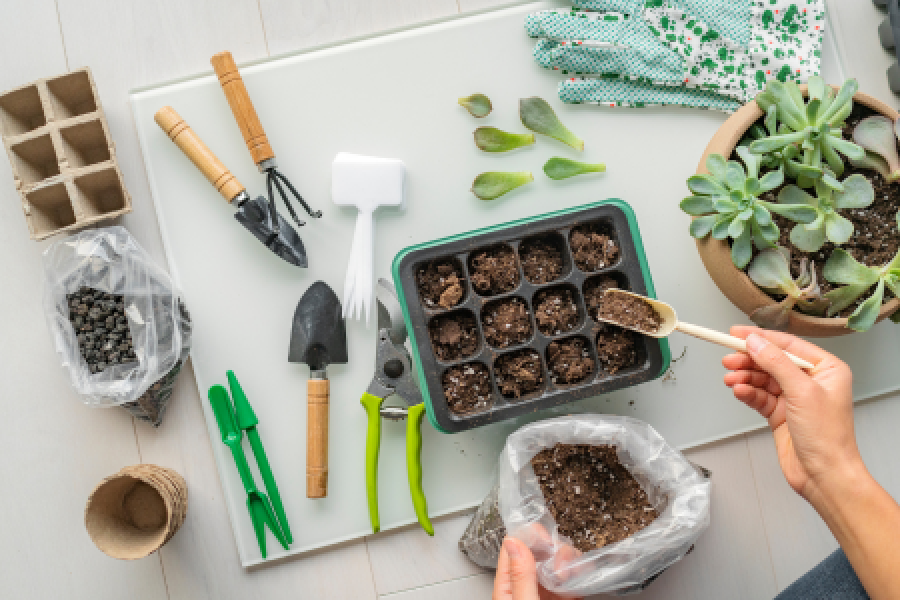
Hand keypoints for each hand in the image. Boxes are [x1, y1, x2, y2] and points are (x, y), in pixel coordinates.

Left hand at [492, 537, 576, 599]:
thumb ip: (519, 576)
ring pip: (559, 557)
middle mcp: (527, 582)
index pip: (514, 544)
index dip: (531, 535)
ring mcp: (547, 587)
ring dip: (568, 559)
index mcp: (509, 583)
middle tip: (560, 566)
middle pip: (540, 547)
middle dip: (554, 548)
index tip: (546, 541)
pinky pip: (574, 573)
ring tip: (569, 575)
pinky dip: (580, 570)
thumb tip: (513, 542)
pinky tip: (579, 577)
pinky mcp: (564, 595)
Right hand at [722, 326, 864, 501]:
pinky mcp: (781, 414)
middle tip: (728, 360)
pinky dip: (748, 393)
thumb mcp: (802, 392)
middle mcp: (811, 381)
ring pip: (762, 378)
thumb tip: (756, 342)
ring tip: (731, 379)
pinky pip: (759, 396)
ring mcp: (794, 398)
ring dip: (745, 377)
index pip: (788, 345)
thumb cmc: (828, 438)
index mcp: (826, 369)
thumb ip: (776, 363)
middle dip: (749, 360)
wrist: (823, 475)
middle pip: (772, 360)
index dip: (761, 338)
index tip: (736, 333)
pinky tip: (739, 391)